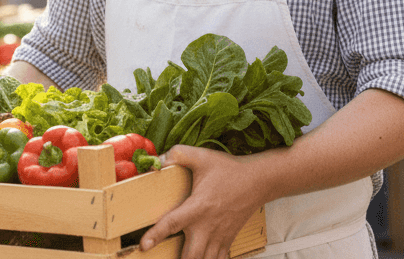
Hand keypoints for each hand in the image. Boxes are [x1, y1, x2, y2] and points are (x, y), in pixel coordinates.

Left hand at [141, 146, 266, 258]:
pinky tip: (200, 257)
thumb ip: (177, 154)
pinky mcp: (227, 239)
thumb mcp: (201, 156)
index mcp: (198, 207)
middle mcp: (208, 226)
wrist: (259, 181)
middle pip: (191, 256)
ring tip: (180, 258)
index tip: (144, 245)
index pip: (172, 224)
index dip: (156, 235)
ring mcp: (219, 236)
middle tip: (161, 258)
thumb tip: (157, 159)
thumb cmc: (230, 170)